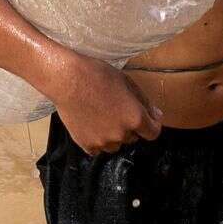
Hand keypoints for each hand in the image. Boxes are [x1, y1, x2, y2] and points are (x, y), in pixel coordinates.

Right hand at [47, 53, 162, 154]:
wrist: (67, 80)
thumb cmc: (97, 75)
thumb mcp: (127, 82)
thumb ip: (144, 102)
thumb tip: (155, 115)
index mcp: (135, 118)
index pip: (153, 132)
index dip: (151, 124)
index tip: (147, 117)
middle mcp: (122, 134)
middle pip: (133, 137)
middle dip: (129, 126)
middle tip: (116, 109)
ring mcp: (103, 142)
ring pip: (115, 144)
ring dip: (113, 135)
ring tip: (101, 116)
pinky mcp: (86, 145)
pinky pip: (98, 148)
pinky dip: (97, 139)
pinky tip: (90, 123)